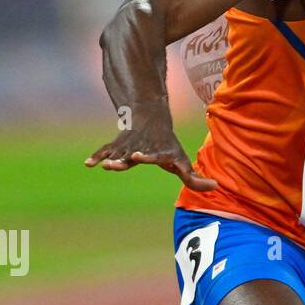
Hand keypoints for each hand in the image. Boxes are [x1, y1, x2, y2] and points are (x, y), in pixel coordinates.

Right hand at [85, 115, 216, 190]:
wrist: (150, 118)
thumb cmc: (168, 145)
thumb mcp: (182, 160)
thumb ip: (195, 177)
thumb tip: (215, 186)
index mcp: (160, 153)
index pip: (155, 156)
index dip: (147, 157)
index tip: (138, 157)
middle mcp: (144, 149)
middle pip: (134, 156)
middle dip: (128, 159)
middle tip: (123, 161)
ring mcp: (129, 147)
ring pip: (118, 153)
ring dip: (110, 159)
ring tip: (103, 166)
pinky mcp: (118, 146)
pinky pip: (105, 150)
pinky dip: (97, 156)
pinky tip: (88, 164)